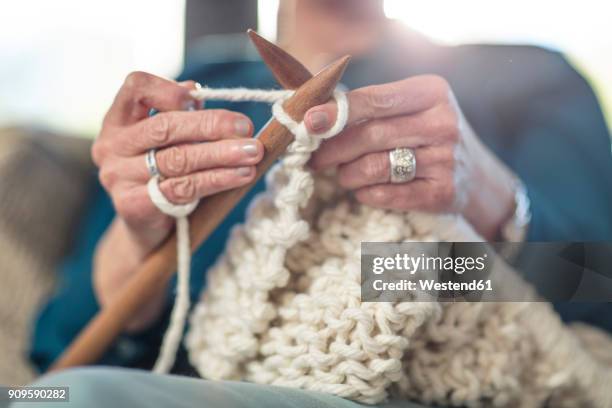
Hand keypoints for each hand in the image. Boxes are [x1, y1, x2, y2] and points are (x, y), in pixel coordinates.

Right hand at [91, 72, 262, 327]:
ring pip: (178, 159)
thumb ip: (179, 116)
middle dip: (211, 125)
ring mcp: (118, 176)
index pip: (134, 87)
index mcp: (117, 121)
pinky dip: (217, 180)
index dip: (167, 89)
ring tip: (253, 152)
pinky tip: (242, 175)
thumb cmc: (161, 175)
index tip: (199, 98)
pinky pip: (182, 188)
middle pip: (164, 126)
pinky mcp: (132, 205)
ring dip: (222, 154)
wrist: (144, 229)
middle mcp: (111, 146)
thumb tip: (197, 92)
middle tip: (246, 128)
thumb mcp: (166, 142)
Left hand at [304, 75, 516, 239]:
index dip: (336, 112)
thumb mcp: (411, 109)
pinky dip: (365, 193)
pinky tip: (364, 190)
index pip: (373, 100)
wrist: (477, 177)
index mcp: (432, 92)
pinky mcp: (442, 193)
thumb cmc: (428, 136)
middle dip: (333, 149)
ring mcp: (445, 160)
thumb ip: (370, 107)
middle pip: (370, 135)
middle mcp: (443, 123)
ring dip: (347, 174)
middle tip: (315, 158)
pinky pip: (386, 195)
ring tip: (343, 174)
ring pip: (374, 167)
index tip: (308, 122)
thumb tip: (313, 116)